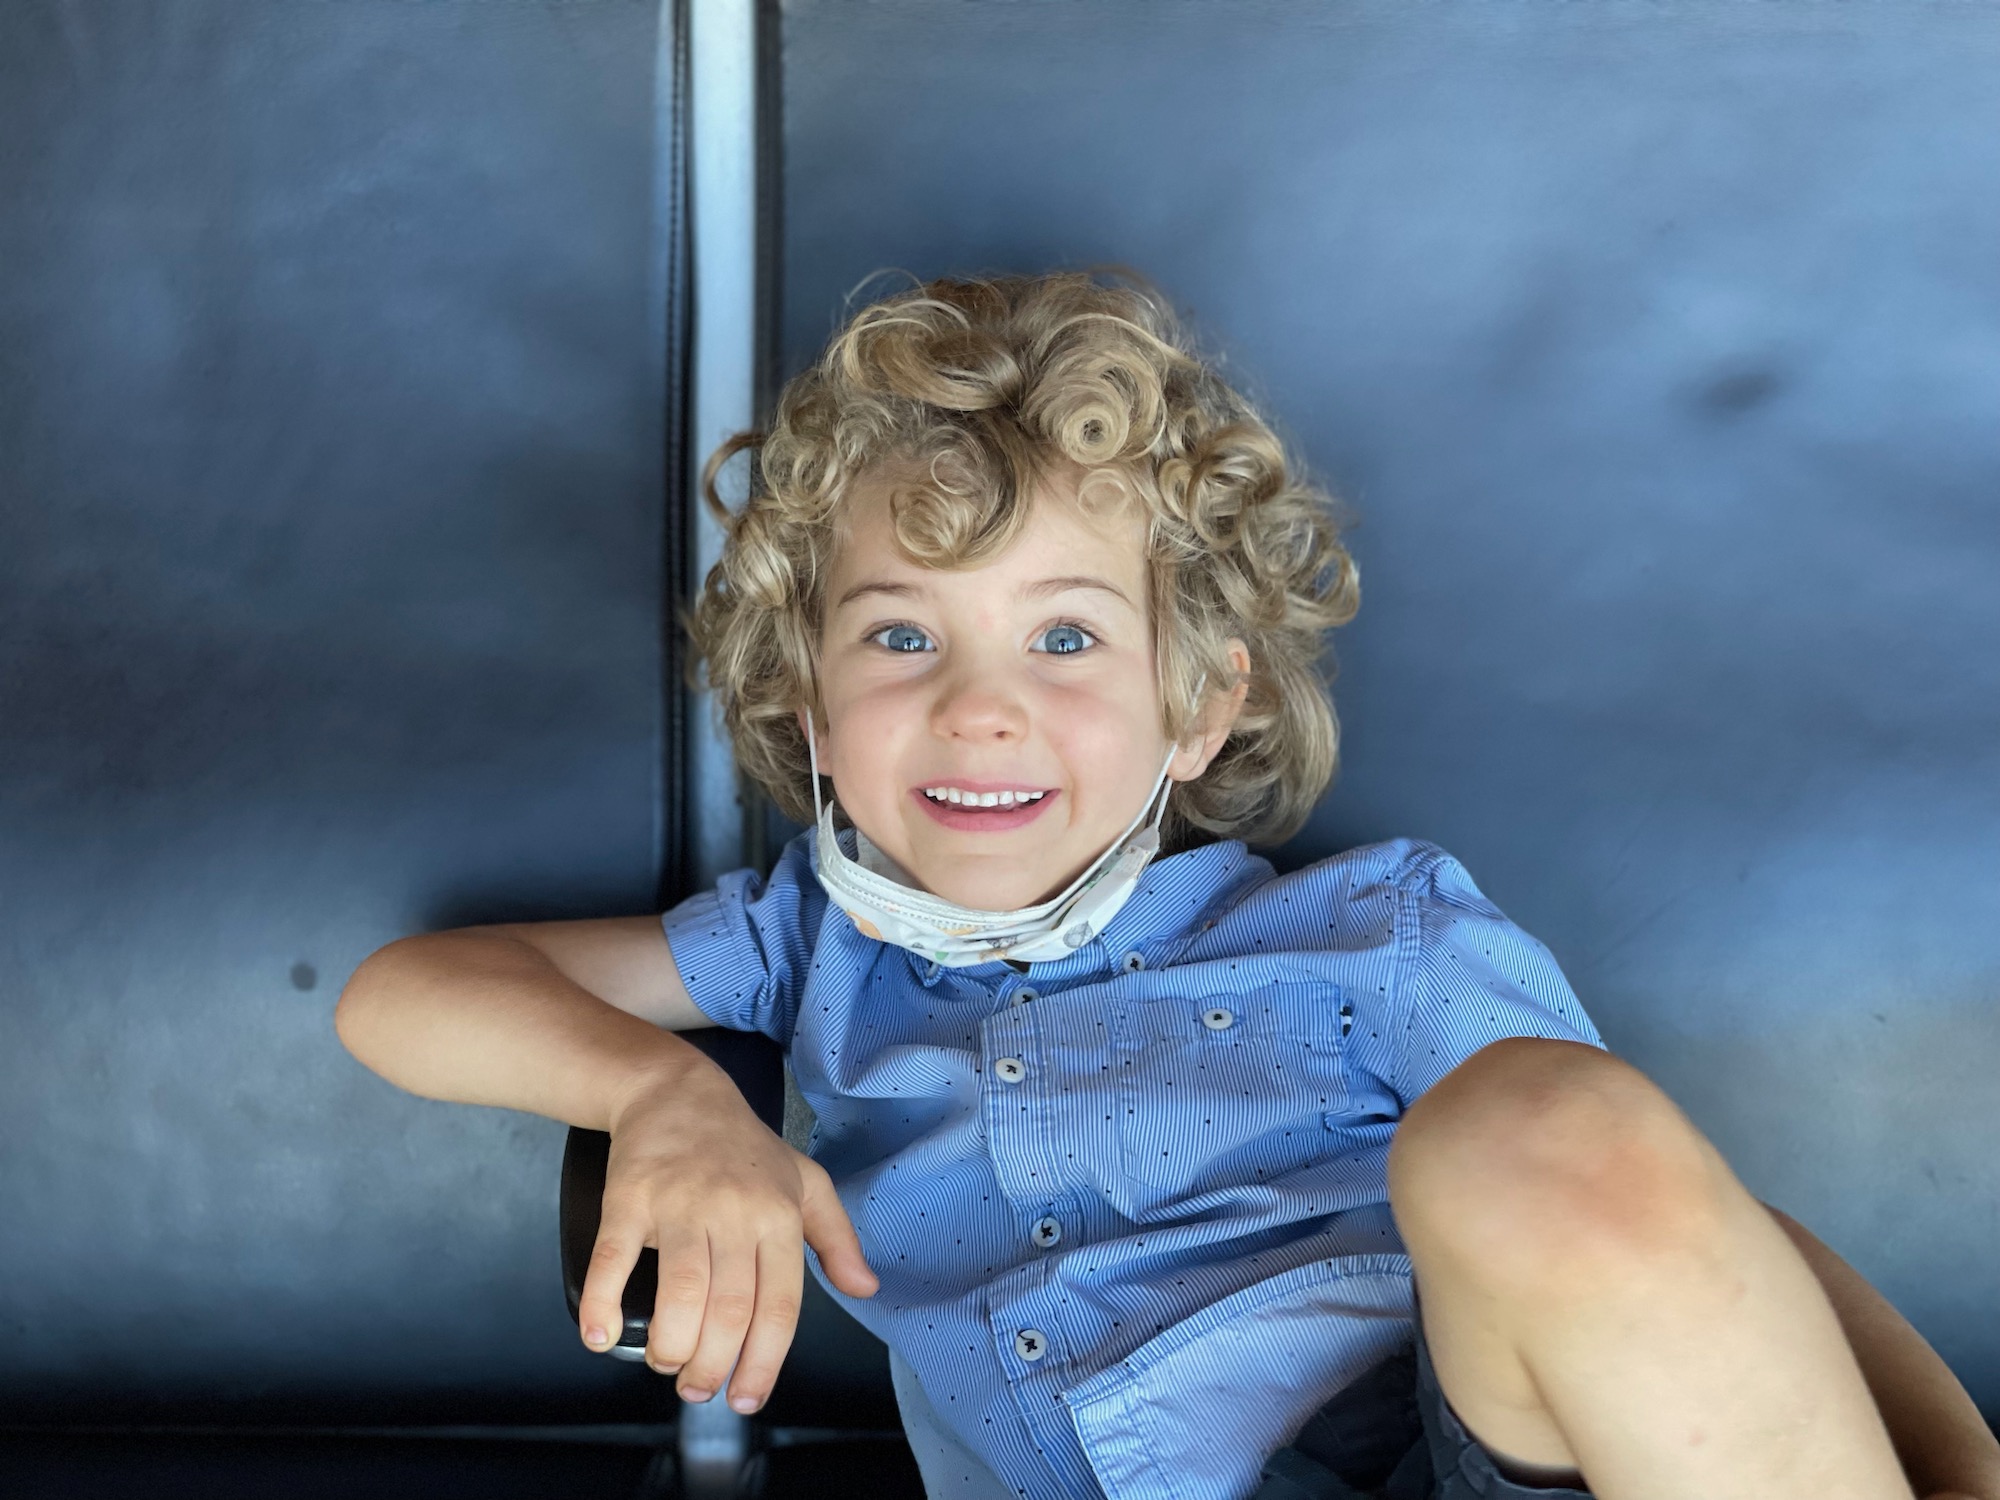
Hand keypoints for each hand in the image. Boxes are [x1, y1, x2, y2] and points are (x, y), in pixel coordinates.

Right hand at [575, 1061, 877, 1412]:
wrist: (675, 1090)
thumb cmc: (742, 1147)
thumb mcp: (806, 1182)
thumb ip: (837, 1239)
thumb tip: (866, 1288)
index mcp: (778, 1217)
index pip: (779, 1308)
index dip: (762, 1364)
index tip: (745, 1397)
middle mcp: (734, 1213)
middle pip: (728, 1312)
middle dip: (711, 1368)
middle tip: (696, 1387)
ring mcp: (680, 1204)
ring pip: (681, 1295)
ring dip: (669, 1348)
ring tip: (664, 1363)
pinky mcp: (630, 1198)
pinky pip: (614, 1259)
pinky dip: (603, 1305)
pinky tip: (602, 1336)